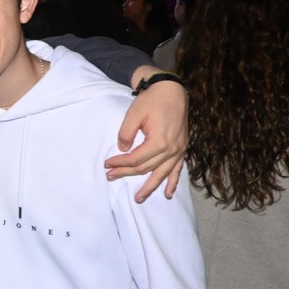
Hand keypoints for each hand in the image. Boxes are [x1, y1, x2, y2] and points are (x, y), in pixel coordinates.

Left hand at [105, 68, 186, 201]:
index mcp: (159, 142)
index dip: (119, 163)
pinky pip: (178, 170)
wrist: (172, 90)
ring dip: (150, 187)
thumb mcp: (133, 114)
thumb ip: (125, 133)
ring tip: (139, 198)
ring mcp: (179, 150)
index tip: (106, 164)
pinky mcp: (182, 148)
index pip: (135, 159)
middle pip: (146, 168)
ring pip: (162, 174)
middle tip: (110, 177)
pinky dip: (173, 182)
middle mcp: (171, 149)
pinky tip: (168, 194)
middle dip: (126, 173)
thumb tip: (123, 150)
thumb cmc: (152, 100)